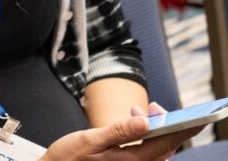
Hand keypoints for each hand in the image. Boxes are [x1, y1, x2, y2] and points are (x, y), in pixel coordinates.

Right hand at [39, 103, 197, 159]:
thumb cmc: (69, 157)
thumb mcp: (90, 140)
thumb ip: (119, 131)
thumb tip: (145, 121)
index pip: (166, 143)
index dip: (181, 129)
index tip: (193, 117)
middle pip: (164, 147)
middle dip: (165, 125)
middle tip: (153, 106)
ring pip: (157, 150)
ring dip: (155, 130)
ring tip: (138, 112)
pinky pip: (146, 153)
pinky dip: (146, 137)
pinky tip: (133, 126)